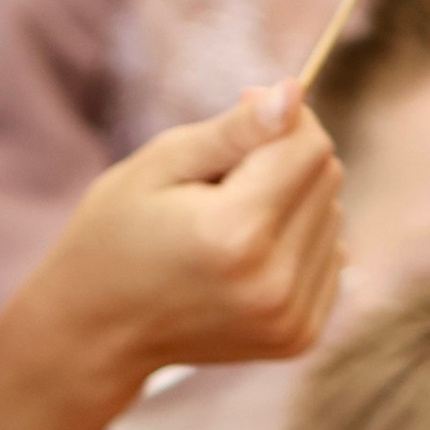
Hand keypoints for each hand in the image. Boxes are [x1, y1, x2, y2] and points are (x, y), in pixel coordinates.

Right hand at [46, 89, 341, 392]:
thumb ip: (236, 128)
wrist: (98, 333)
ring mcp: (288, 318)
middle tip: (221, 187)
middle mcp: (272, 284)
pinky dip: (298, 245)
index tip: (238, 129)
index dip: (280, 121)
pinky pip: (330, 257)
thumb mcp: (163, 163)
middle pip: (327, 177)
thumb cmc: (118, 234)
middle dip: (285, 162)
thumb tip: (295, 93)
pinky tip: (249, 260)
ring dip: (292, 205)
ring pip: (332, 215)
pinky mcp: (297, 337)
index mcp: (236, 235)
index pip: (310, 145)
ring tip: (228, 231)